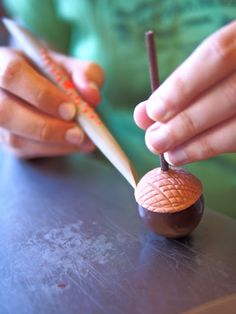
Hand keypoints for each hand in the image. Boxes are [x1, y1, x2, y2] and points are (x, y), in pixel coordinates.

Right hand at [0, 48, 103, 157]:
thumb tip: (92, 94)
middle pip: (7, 112)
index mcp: (4, 62)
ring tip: (82, 141)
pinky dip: (53, 150)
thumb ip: (86, 74)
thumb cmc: (53, 73)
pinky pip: (25, 151)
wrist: (39, 86)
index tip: (71, 110)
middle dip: (47, 127)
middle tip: (79, 134)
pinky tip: (73, 145)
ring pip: (15, 138)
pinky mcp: (5, 139)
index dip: (42, 95)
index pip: (14, 76)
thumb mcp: (71, 66)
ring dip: (53, 143)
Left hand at [134, 21, 235, 164]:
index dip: (182, 87)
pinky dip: (213, 147)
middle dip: (185, 123)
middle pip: (228, 96)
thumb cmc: (219, 72)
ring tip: (170, 155)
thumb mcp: (202, 68)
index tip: (154, 111)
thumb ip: (176, 88)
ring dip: (199, 144)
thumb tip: (142, 116)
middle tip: (154, 142)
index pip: (216, 56)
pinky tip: (190, 153)